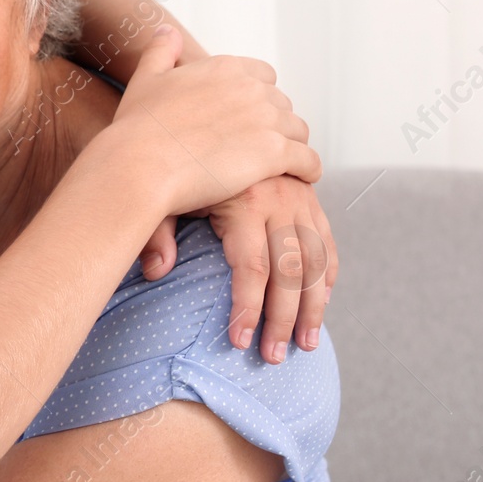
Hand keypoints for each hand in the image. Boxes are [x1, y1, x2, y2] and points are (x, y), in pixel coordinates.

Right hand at [103, 27, 320, 220]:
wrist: (140, 164)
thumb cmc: (138, 127)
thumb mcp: (145, 78)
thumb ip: (161, 51)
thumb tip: (168, 32)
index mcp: (224, 68)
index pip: (263, 75)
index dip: (257, 96)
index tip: (247, 114)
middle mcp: (250, 88)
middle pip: (282, 104)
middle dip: (274, 122)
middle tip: (258, 143)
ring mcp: (265, 120)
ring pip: (298, 131)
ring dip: (292, 145)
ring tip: (281, 163)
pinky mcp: (274, 153)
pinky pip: (308, 160)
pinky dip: (308, 169)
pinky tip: (302, 176)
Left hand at [137, 176, 336, 363]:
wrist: (211, 124)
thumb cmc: (178, 165)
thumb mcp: (165, 193)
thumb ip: (157, 232)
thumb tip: (156, 272)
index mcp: (244, 202)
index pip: (252, 269)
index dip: (248, 309)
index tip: (240, 342)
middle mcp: (279, 201)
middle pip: (289, 273)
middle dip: (282, 320)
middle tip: (272, 357)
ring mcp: (300, 199)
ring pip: (315, 262)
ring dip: (313, 307)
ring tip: (305, 345)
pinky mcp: (309, 198)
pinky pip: (327, 242)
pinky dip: (327, 276)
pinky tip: (321, 304)